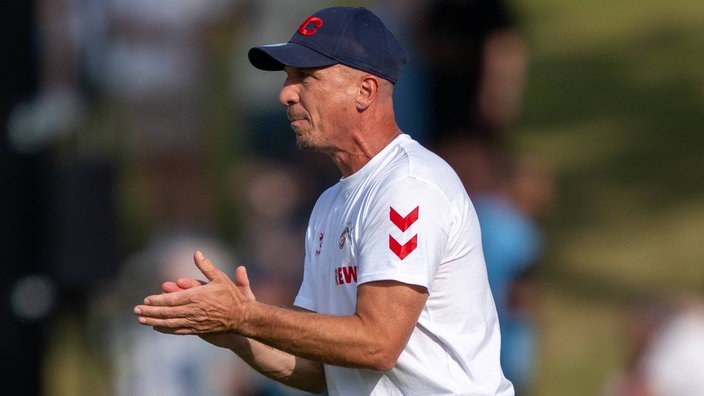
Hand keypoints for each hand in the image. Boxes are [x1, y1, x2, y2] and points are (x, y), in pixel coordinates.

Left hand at [134, 250, 253, 334]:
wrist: (241, 317)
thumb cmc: (231, 296)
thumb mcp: (220, 277)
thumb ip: (206, 266)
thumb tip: (196, 253)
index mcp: (197, 297)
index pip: (172, 299)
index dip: (157, 300)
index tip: (146, 299)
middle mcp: (193, 310)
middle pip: (167, 312)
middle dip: (150, 311)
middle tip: (136, 310)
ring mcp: (194, 322)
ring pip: (170, 323)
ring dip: (154, 321)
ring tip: (141, 319)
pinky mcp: (197, 330)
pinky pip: (178, 330)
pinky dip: (165, 329)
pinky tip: (156, 327)